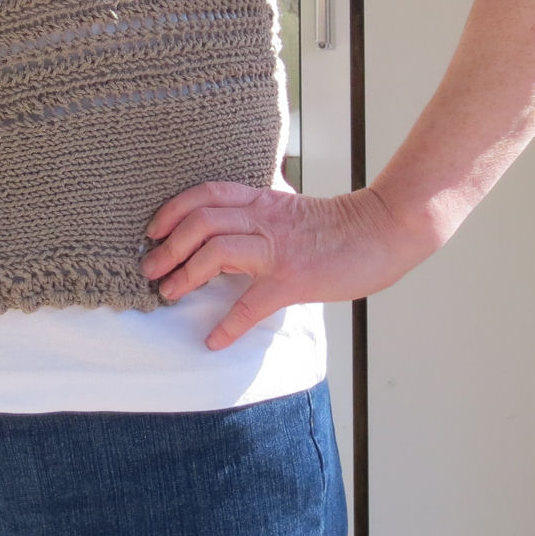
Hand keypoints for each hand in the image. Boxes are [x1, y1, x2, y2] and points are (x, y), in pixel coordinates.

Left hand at [138, 180, 431, 349]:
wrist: (383, 229)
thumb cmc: (339, 224)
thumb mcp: (291, 206)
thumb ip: (262, 208)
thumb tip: (235, 214)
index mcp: (261, 200)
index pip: (204, 195)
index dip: (172, 211)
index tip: (153, 231)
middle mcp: (263, 219)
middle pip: (200, 222)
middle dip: (167, 247)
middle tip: (150, 270)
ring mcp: (277, 249)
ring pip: (216, 252)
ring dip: (184, 275)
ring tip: (168, 294)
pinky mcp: (294, 279)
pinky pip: (252, 304)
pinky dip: (229, 325)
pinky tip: (214, 340)